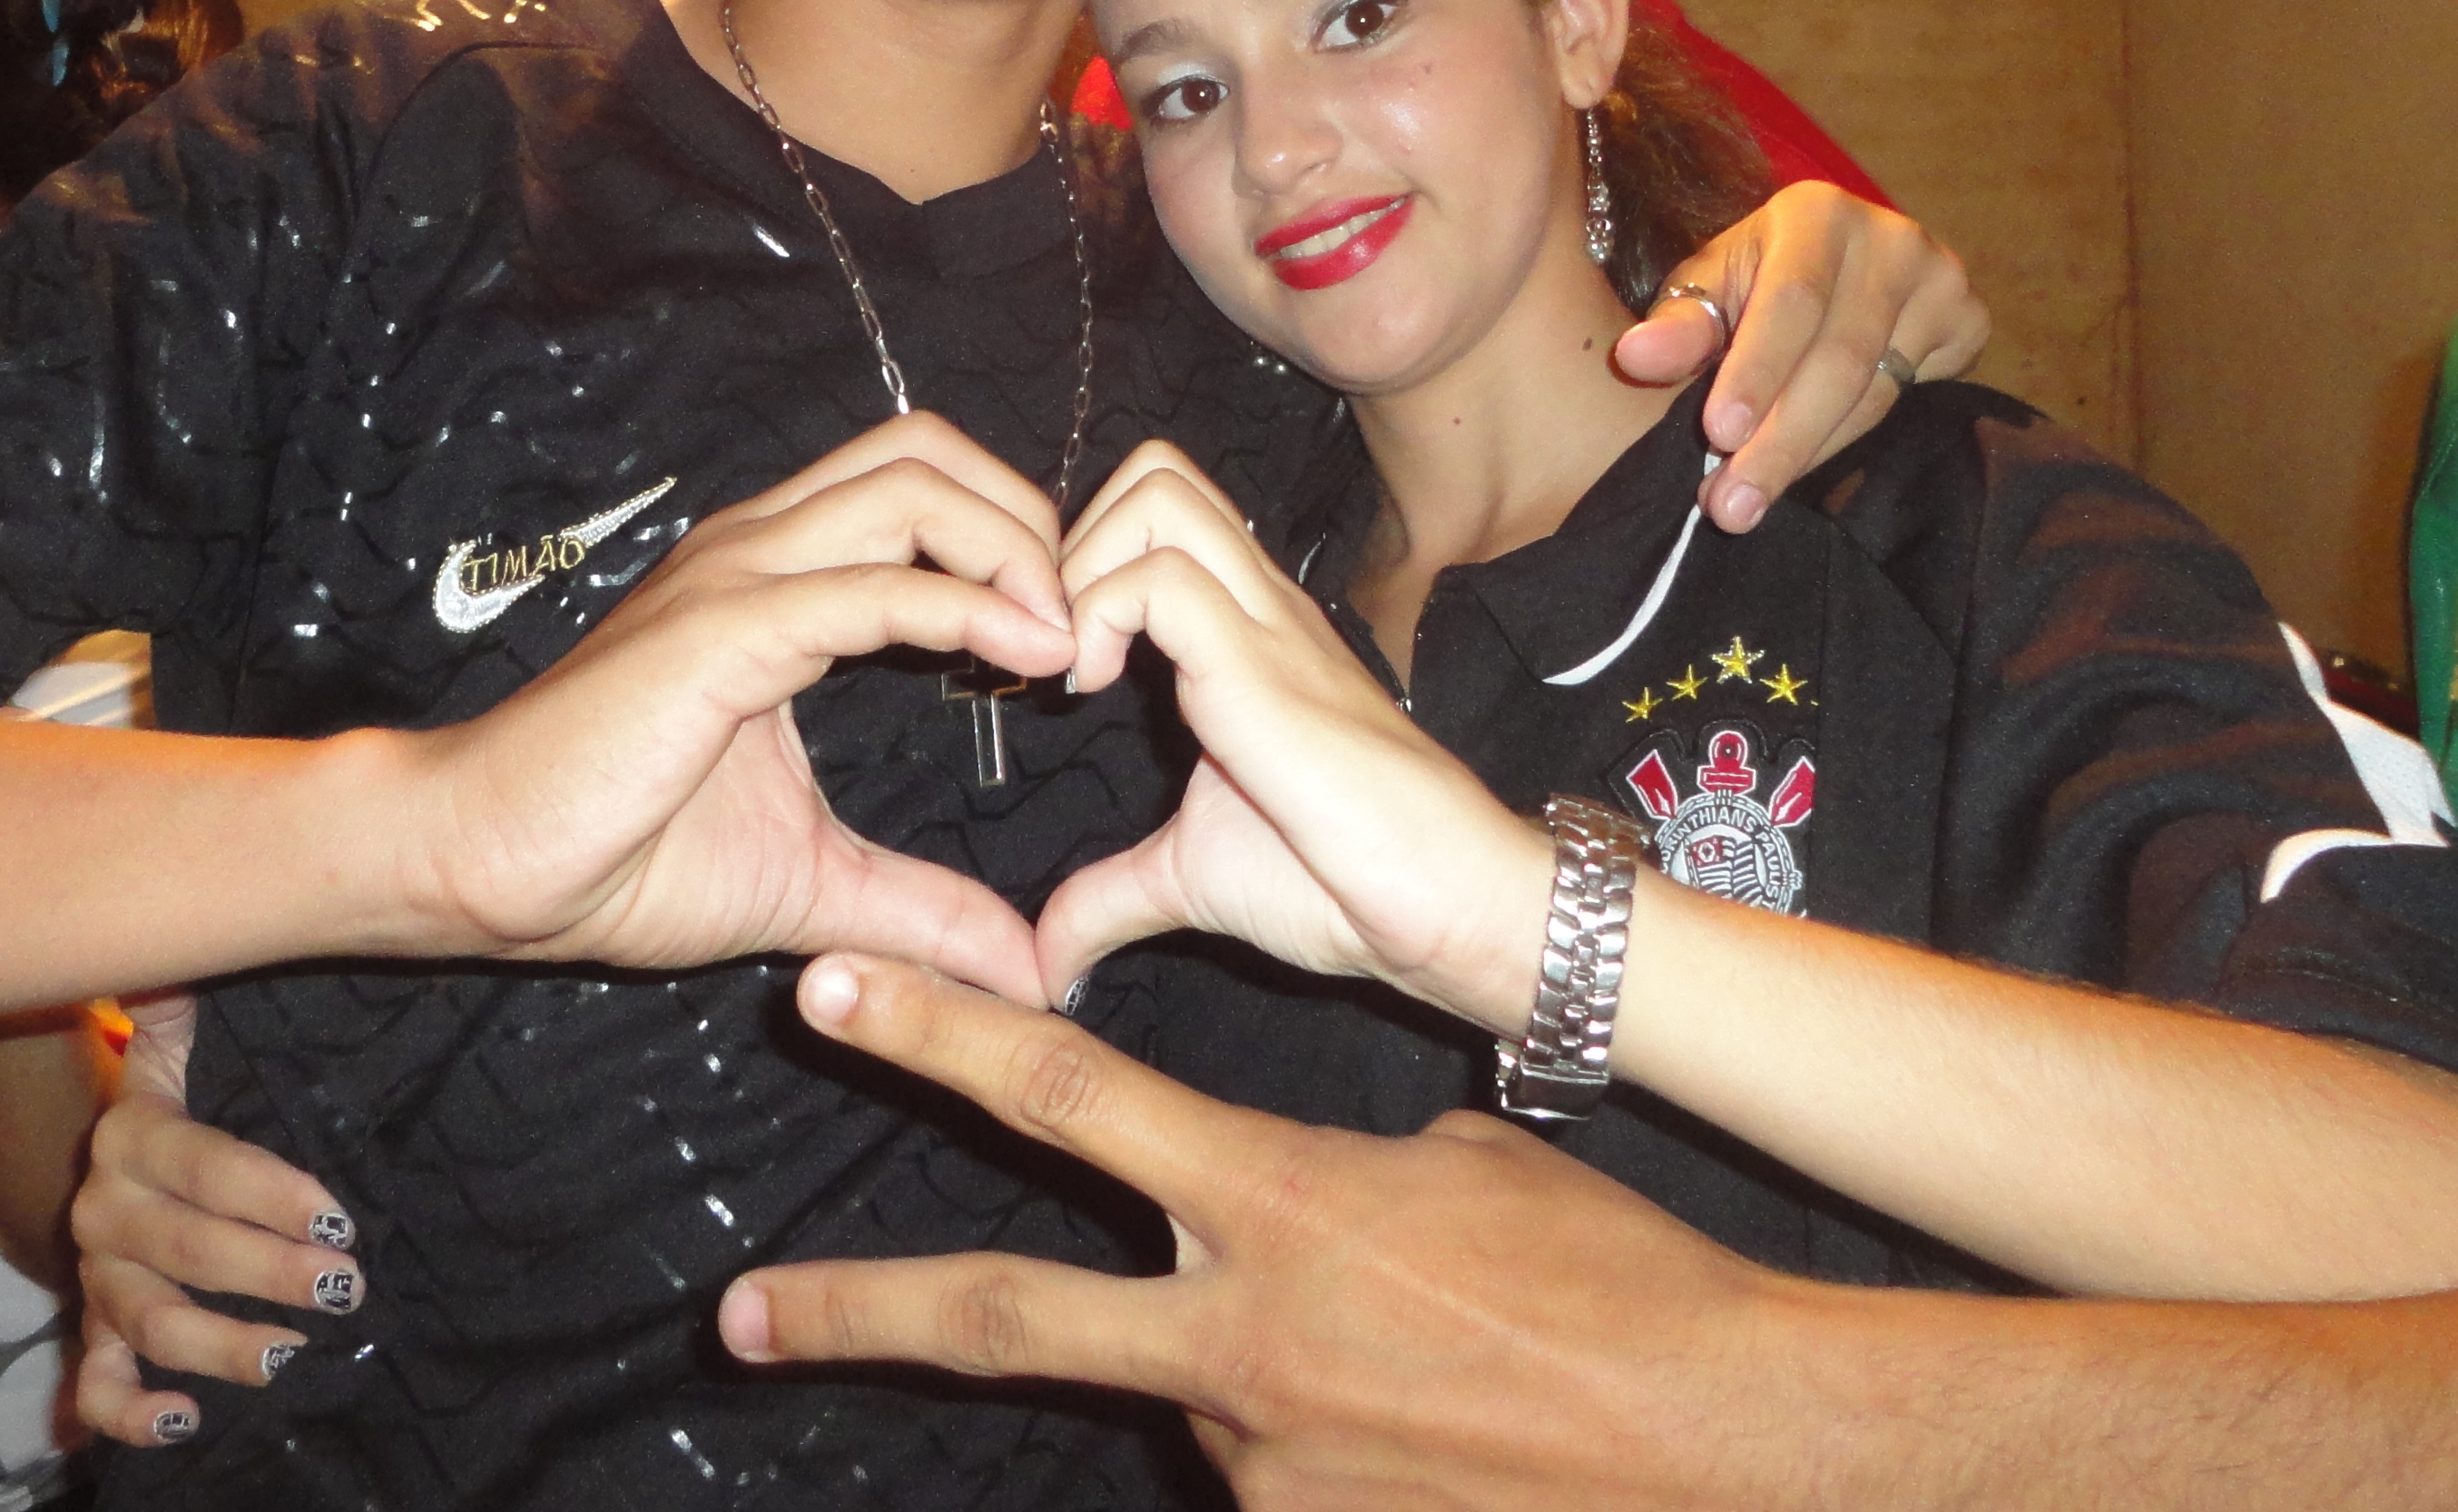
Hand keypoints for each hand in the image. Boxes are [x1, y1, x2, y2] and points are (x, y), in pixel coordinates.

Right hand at [73, 1007, 357, 1448]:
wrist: (127, 1149)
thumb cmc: (192, 1090)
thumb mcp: (189, 1037)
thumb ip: (190, 998)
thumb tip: (189, 950)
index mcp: (132, 1135)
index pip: (205, 1165)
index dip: (271, 1194)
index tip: (339, 1218)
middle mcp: (103, 1208)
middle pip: (186, 1249)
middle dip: (270, 1272)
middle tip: (346, 1289)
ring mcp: (98, 1274)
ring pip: (151, 1320)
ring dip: (221, 1344)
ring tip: (291, 1355)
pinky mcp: (98, 1328)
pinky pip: (98, 1380)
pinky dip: (130, 1410)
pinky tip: (183, 1419)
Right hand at [414, 415, 1077, 998]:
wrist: (478, 867)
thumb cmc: (617, 858)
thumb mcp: (810, 885)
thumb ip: (919, 910)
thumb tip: (1025, 967)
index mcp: (777, 581)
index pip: (922, 488)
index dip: (1013, 541)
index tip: (1069, 642)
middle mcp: (760, 548)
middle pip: (931, 451)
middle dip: (1028, 516)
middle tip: (1079, 622)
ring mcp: (737, 576)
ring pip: (913, 485)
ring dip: (1015, 547)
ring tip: (1064, 638)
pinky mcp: (722, 631)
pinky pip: (871, 587)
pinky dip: (967, 604)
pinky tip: (1025, 655)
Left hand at [717, 955, 1802, 1510]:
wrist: (1718, 1445)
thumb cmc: (1612, 1280)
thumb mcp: (1468, 1167)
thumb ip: (1346, 1172)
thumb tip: (1301, 1204)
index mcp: (1276, 1202)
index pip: (1068, 1098)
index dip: (938, 1038)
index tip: (831, 993)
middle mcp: (1235, 1338)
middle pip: (1004, 1316)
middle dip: (854, 1313)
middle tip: (739, 1316)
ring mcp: (1257, 1461)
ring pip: (1192, 1400)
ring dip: (1255, 1384)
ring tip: (1400, 1383)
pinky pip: (1271, 1482)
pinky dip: (1313, 1453)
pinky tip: (1417, 1448)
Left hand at [1039, 448, 1547, 1028]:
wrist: (1443, 901)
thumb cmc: (1338, 880)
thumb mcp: (1191, 877)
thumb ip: (1111, 896)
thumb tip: (1045, 964)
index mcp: (1242, 632)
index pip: (1157, 514)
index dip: (1087, 566)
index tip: (1064, 667)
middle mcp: (1254, 604)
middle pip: (1156, 468)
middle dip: (1077, 539)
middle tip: (1063, 647)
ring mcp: (1261, 621)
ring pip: (1157, 490)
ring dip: (1085, 565)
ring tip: (1081, 664)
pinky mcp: (1258, 661)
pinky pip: (1156, 578)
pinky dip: (1096, 617)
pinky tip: (1097, 693)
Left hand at [1609, 182, 1986, 528]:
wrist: (1839, 267)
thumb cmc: (1757, 278)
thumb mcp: (1710, 287)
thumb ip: (1678, 324)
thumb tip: (1637, 358)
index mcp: (1817, 212)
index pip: (1791, 301)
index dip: (1757, 371)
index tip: (1718, 436)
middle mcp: (1892, 237)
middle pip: (1839, 358)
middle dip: (1779, 440)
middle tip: (1730, 505)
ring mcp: (1942, 279)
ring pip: (1875, 393)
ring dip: (1809, 453)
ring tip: (1752, 500)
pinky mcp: (1971, 320)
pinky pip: (1912, 404)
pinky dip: (1853, 443)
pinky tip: (1810, 471)